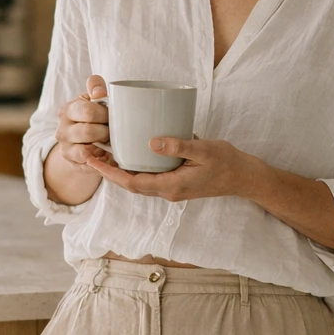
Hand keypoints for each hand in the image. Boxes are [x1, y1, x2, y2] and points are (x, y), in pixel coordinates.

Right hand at [53, 74, 112, 170]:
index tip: (111, 115)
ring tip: (109, 142)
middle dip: (106, 132)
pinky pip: (89, 166)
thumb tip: (99, 93)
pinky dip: (102, 161)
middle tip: (112, 130)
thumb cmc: (92, 115)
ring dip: (104, 147)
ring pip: (87, 151)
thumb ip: (95, 87)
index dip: (104, 114)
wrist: (82, 139)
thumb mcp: (92, 98)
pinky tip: (108, 155)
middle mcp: (62, 130)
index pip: (88, 111)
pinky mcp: (73, 164)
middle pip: (88, 132)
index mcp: (67, 110)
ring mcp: (66, 149)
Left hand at [87, 135, 255, 200]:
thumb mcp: (204, 149)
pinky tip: (128, 153)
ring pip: (137, 182)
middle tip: (89, 153)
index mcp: (171, 186)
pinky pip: (148, 177)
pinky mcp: (175, 182)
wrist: (244, 177)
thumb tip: (150, 142)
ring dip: (118, 170)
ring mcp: (171, 189)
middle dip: (107, 170)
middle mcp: (168, 191)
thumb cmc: (227, 162)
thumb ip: (178, 146)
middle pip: (129, 184)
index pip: (132, 183)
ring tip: (101, 152)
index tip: (92, 160)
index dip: (109, 173)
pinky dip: (134, 167)